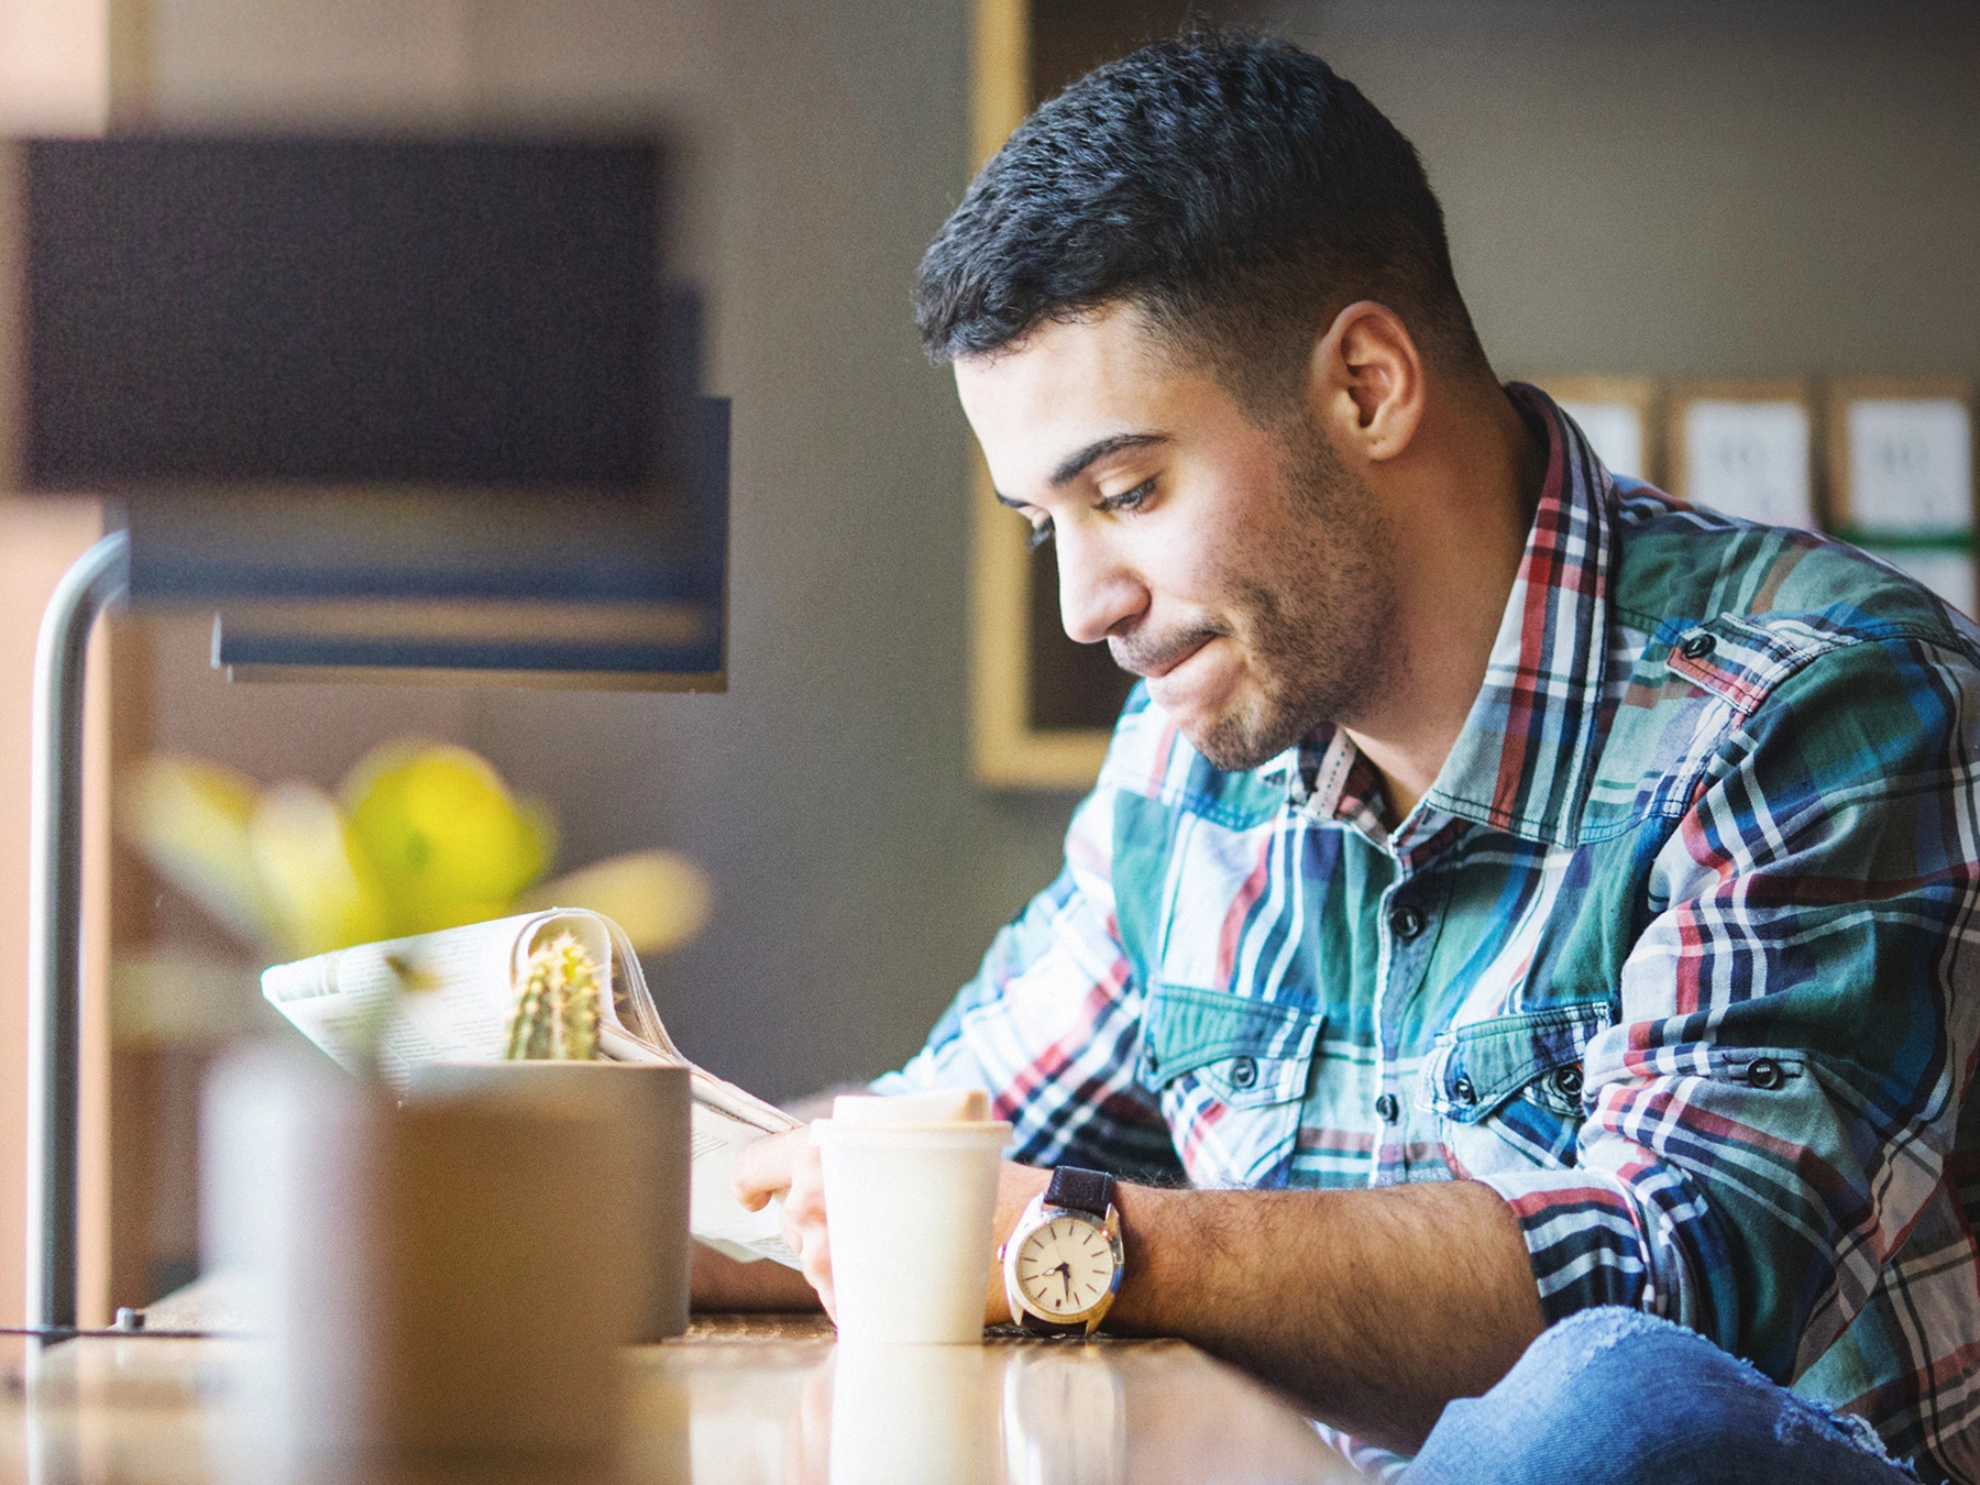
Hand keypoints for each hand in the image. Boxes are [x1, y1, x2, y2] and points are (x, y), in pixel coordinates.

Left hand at [734, 1130, 1052, 1324]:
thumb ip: (868, 1153)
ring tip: (902, 1247)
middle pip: (793, 1221)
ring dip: (847, 1260)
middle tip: (877, 1218)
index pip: (758, 1163)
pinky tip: (903, 1278)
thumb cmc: (983, 1185)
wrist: (1027, 1236)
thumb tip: (836, 1168)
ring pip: (815, 1262)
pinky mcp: (850, 1305)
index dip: (752, 1181)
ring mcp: (828, 1257)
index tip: (754, 1196)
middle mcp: (815, 1201)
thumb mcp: (925, 1143)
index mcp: (826, 1151)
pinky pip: (840, 1298)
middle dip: (825, 1223)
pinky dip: (864, 1293)